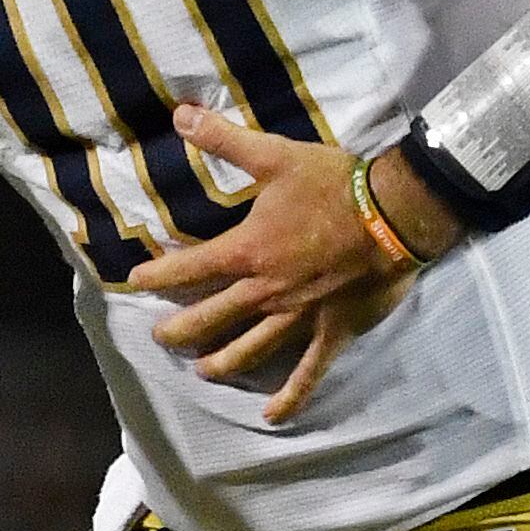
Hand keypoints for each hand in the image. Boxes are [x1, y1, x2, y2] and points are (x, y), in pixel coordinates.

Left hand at [120, 107, 417, 423]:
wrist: (394, 214)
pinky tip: (273, 415)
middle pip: (211, 317)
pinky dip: (291, 396)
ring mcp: (297, 317)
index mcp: (247, 251)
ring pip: (250, 348)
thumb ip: (226, 140)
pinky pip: (309, 370)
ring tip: (203, 371)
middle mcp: (265, 292)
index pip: (189, 267)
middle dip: (180, 328)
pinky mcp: (331, 331)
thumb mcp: (277, 156)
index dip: (158, 275)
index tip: (135, 281)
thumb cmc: (335, 185)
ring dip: (222, 362)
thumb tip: (181, 115)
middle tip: (160, 337)